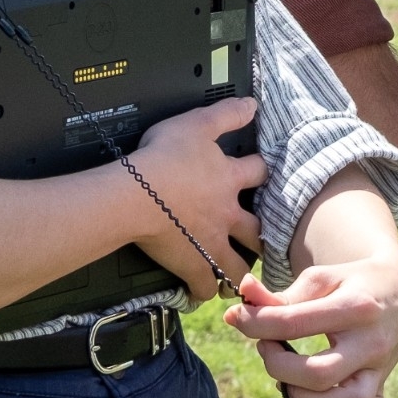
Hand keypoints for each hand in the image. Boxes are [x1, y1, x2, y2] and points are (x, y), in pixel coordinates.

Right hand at [125, 100, 264, 300]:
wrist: (135, 195)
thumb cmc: (161, 158)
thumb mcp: (196, 124)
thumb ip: (225, 114)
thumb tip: (252, 104)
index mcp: (228, 178)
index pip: (259, 172)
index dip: (262, 170)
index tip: (261, 172)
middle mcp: (226, 213)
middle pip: (256, 229)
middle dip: (260, 235)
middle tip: (260, 238)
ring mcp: (211, 242)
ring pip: (237, 265)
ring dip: (240, 271)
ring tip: (241, 276)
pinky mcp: (192, 264)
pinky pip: (205, 286)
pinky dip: (205, 291)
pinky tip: (204, 293)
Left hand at [224, 255, 397, 397]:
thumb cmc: (350, 284)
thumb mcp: (320, 279)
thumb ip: (280, 295)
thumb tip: (240, 300)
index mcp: (356, 306)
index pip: (294, 322)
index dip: (255, 323)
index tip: (240, 318)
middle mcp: (372, 343)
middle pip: (318, 374)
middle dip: (277, 366)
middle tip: (267, 346)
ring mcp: (381, 370)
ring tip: (289, 379)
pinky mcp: (383, 390)